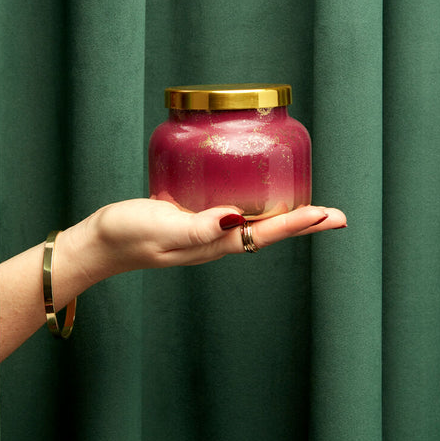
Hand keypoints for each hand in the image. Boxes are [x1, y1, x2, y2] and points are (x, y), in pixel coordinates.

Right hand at [66, 199, 346, 282]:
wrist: (102, 242)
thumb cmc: (128, 234)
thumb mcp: (161, 228)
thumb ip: (197, 227)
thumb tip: (235, 218)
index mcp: (213, 244)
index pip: (264, 234)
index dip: (296, 223)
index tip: (325, 213)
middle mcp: (216, 240)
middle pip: (270, 232)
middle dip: (304, 224)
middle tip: (337, 217)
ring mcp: (206, 231)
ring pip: (257, 224)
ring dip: (287, 217)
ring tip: (311, 209)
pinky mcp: (194, 219)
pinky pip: (235, 213)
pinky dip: (257, 207)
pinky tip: (256, 196)